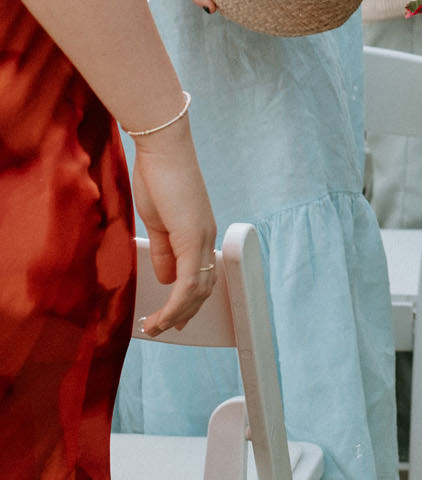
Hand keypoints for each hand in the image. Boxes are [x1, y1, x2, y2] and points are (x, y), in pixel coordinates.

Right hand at [130, 116, 218, 337]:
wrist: (162, 150)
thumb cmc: (159, 177)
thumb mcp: (158, 221)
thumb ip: (164, 250)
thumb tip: (166, 277)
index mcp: (199, 233)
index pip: (202, 274)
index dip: (190, 299)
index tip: (177, 316)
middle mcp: (206, 238)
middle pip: (204, 287)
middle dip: (185, 312)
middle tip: (167, 329)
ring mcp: (202, 237)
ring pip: (197, 289)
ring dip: (177, 313)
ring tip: (157, 327)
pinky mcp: (193, 236)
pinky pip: (189, 279)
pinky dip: (176, 302)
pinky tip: (164, 314)